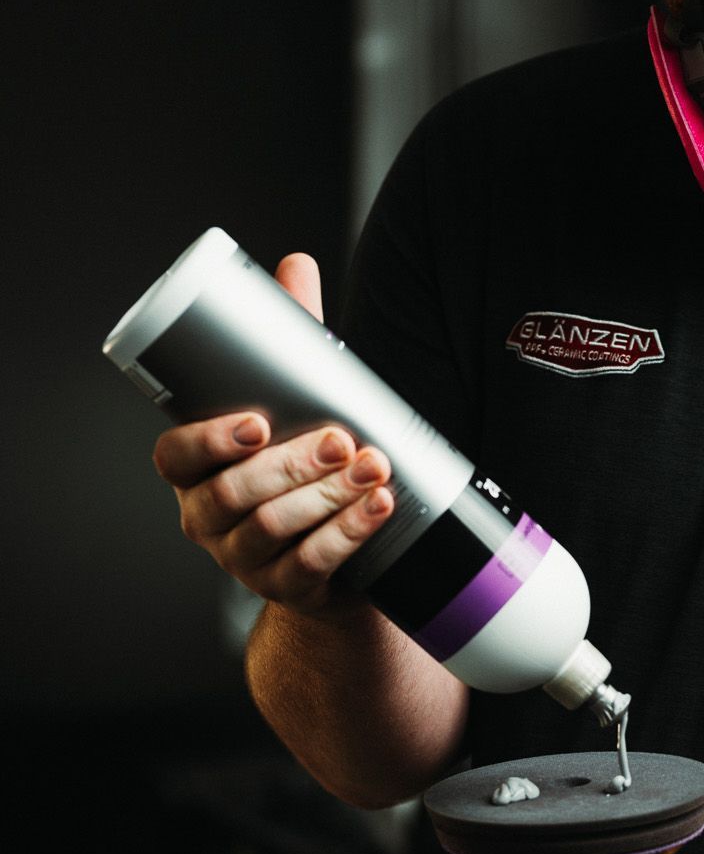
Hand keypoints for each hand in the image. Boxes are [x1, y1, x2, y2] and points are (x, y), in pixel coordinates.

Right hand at [152, 253, 394, 616]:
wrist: (330, 557)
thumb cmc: (299, 468)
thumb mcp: (289, 405)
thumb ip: (287, 343)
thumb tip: (295, 263)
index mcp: (193, 473)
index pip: (175, 458)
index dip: (208, 441)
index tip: (256, 421)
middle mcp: (207, 520)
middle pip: (235, 494)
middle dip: (291, 465)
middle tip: (340, 438)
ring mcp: (244, 562)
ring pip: (273, 529)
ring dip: (327, 496)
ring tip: (372, 466)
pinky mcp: (288, 589)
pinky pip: (312, 564)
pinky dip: (348, 533)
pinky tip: (378, 508)